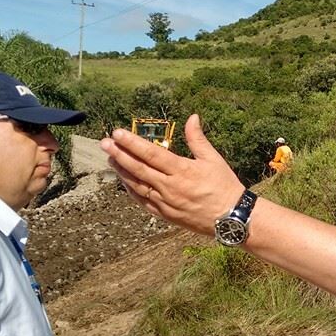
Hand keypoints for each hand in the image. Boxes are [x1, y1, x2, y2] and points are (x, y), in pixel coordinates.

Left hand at [99, 114, 244, 235]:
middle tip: (104, 143)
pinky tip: (124, 181)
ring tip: (110, 158)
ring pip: (136, 185)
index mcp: (182, 170)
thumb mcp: (213, 159)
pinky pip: (142, 201)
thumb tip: (192, 117)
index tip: (117, 133)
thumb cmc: (224, 186)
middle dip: (119, 154)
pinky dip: (131, 190)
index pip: (151, 153)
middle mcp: (170, 187)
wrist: (231, 218)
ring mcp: (165, 203)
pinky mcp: (165, 215)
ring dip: (121, 171)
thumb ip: (197, 139)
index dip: (132, 143)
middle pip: (138, 168)